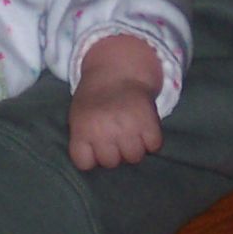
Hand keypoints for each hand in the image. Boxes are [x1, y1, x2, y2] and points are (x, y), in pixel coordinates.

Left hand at [68, 34, 165, 169]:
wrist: (119, 70)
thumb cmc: (96, 98)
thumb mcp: (78, 115)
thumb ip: (82, 139)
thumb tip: (92, 163)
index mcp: (83, 128)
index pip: (84, 163)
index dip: (90, 156)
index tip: (93, 144)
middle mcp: (104, 130)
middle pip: (111, 162)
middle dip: (113, 151)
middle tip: (114, 134)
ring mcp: (128, 128)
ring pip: (134, 157)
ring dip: (134, 147)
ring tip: (130, 131)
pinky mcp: (151, 124)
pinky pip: (154, 146)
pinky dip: (152, 139)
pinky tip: (144, 127)